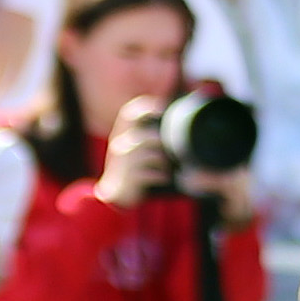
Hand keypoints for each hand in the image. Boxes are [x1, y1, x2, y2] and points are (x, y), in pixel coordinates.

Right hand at [96, 94, 175, 208]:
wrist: (118, 191)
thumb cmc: (135, 164)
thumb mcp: (140, 144)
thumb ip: (154, 131)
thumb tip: (181, 113)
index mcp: (123, 132)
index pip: (128, 113)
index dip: (144, 108)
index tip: (162, 108)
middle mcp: (120, 145)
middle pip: (138, 135)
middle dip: (156, 138)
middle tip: (170, 143)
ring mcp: (122, 163)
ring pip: (141, 154)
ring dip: (159, 158)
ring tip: (168, 163)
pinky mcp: (127, 179)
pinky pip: (145, 174)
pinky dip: (159, 175)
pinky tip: (165, 177)